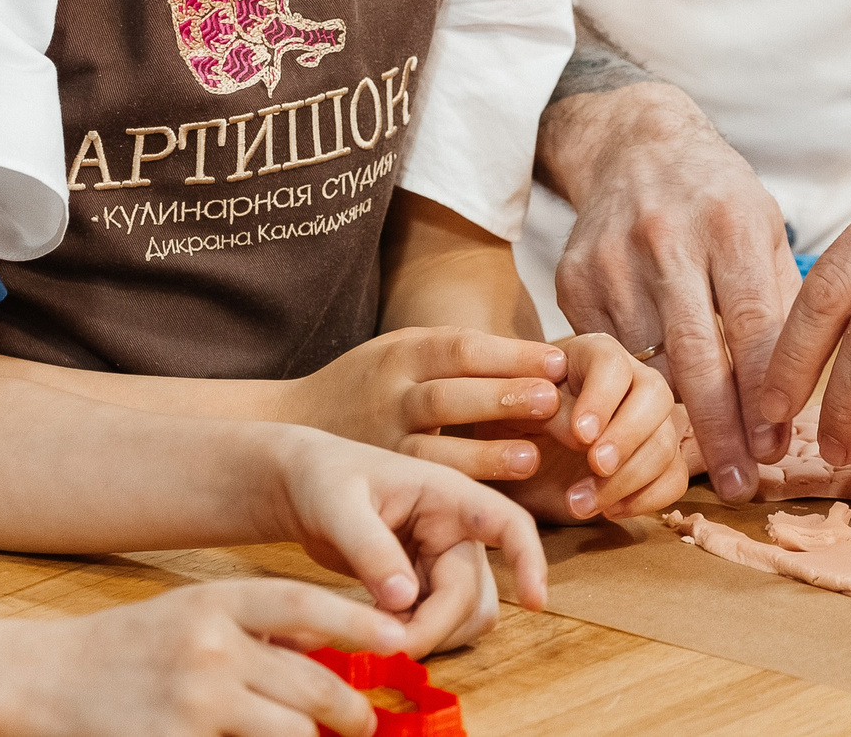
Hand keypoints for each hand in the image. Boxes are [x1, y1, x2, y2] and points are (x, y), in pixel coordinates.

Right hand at [11, 578, 403, 736]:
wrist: (47, 681)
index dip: (360, 622)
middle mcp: (210, 649)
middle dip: (351, 712)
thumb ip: (256, 628)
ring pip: (293, 733)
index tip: (400, 640)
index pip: (304, 605)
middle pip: (311, 686)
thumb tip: (331, 649)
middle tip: (364, 723)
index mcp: (215, 603)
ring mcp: (195, 704)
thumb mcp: (194, 613)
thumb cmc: (130, 648)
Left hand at [247, 425, 546, 656]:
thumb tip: (404, 599)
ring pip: (465, 615)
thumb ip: (371, 549)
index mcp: (446, 494)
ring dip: (433, 637)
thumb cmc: (322, 478)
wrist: (302, 487)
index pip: (509, 522)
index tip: (535, 602)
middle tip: (385, 647)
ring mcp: (442, 559)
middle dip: (435, 627)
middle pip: (472, 593)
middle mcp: (455, 528)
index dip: (530, 561)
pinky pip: (439, 623)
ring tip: (379, 633)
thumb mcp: (337, 507)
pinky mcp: (426, 584)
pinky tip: (378, 628)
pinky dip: (417, 637)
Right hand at [284, 326, 568, 480]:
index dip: (510, 355)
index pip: (461, 348)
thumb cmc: (373, 385)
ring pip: (433, 450)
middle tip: (551, 401)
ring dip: (483, 455)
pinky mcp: (379, 483)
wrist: (291, 426)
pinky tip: (497, 502)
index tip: (559, 362)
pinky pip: (421, 489)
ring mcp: (382, 443)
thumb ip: (461, 358)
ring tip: (530, 459)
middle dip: (501, 398)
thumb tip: (549, 364)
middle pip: (449, 395)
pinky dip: (460, 493)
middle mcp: (390, 396)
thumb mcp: (405, 353)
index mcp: (402, 353)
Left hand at [490, 333, 687, 522]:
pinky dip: (646, 499)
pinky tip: (609, 510)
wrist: (512, 460)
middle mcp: (632, 382)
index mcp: (593, 356)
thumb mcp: (513, 410)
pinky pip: (673, 479)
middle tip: (596, 465)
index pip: (613, 364)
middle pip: (655, 397)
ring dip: (628, 478)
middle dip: (627, 435)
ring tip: (579, 502)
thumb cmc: (510, 422)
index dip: (601, 398)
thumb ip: (547, 411)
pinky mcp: (658, 463)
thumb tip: (582, 433)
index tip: (580, 434)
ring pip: (665, 443)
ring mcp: (650, 424)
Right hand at [538, 82, 797, 501]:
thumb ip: (783, 302)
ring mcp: (612, 258)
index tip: (777, 449)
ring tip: (699, 461)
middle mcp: (667, 238)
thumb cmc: (716, 198)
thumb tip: (804, 391)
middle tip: (740, 485)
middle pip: (695, 355)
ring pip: (645, 363)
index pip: (753, 324)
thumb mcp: (765, 227)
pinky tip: (649, 410)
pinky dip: (630, 387)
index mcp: (730, 223)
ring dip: (672, 417)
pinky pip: (607, 352)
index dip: (765, 394)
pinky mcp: (572, 276)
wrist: (634, 144)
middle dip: (719, 430)